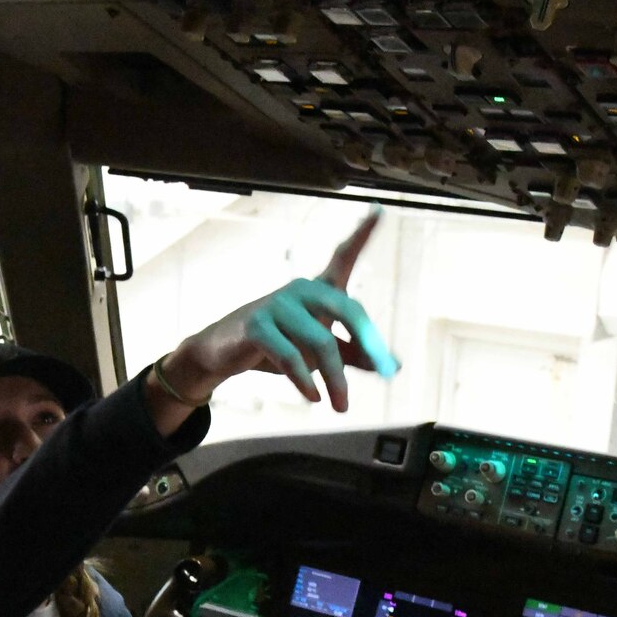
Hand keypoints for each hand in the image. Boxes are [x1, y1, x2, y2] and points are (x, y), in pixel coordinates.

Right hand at [157, 205, 396, 412]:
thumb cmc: (278, 346)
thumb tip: (393, 366)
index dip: (362, 234)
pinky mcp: (257, 325)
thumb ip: (355, 354)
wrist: (223, 353)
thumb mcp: (319, 350)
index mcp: (319, 288)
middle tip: (385, 374)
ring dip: (336, 379)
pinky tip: (313, 397)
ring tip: (341, 406)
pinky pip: (291, 357)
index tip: (380, 209)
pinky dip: (305, 380)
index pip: (344, 256)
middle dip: (369, 345)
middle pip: (348, 311)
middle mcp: (300, 289)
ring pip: (322, 343)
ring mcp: (277, 304)